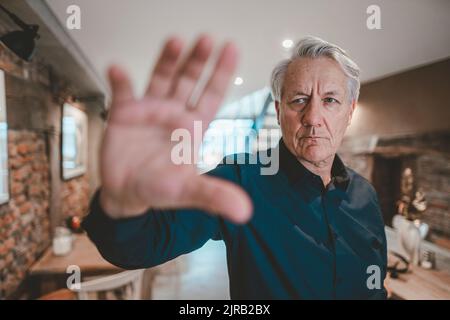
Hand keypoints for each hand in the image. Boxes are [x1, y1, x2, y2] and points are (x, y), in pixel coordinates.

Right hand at [99, 35, 252, 222]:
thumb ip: (214, 196)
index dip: (221, 73)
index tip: (231, 48)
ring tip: (174, 42)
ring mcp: (148, 111)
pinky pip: (121, 94)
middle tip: (206, 40)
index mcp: (192, 127)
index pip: (211, 96)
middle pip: (188, 81)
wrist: (128, 194)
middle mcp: (173, 113)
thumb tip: (245, 212)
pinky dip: (119, 82)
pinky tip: (118, 70)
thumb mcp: (188, 191)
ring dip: (166, 62)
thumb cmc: (160, 188)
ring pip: (160, 80)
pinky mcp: (123, 114)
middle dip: (197, 61)